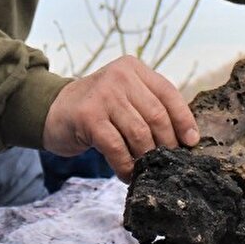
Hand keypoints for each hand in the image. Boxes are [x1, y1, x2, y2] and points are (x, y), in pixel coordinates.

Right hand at [42, 55, 199, 179]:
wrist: (53, 110)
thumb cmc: (97, 109)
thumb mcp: (124, 96)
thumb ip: (149, 106)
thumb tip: (186, 137)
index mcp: (133, 69)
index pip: (169, 93)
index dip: (184, 120)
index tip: (191, 142)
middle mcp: (119, 76)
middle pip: (157, 115)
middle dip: (166, 144)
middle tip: (166, 162)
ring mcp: (103, 95)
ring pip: (140, 133)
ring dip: (147, 158)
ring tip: (146, 170)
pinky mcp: (88, 117)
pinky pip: (118, 148)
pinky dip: (126, 166)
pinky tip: (128, 174)